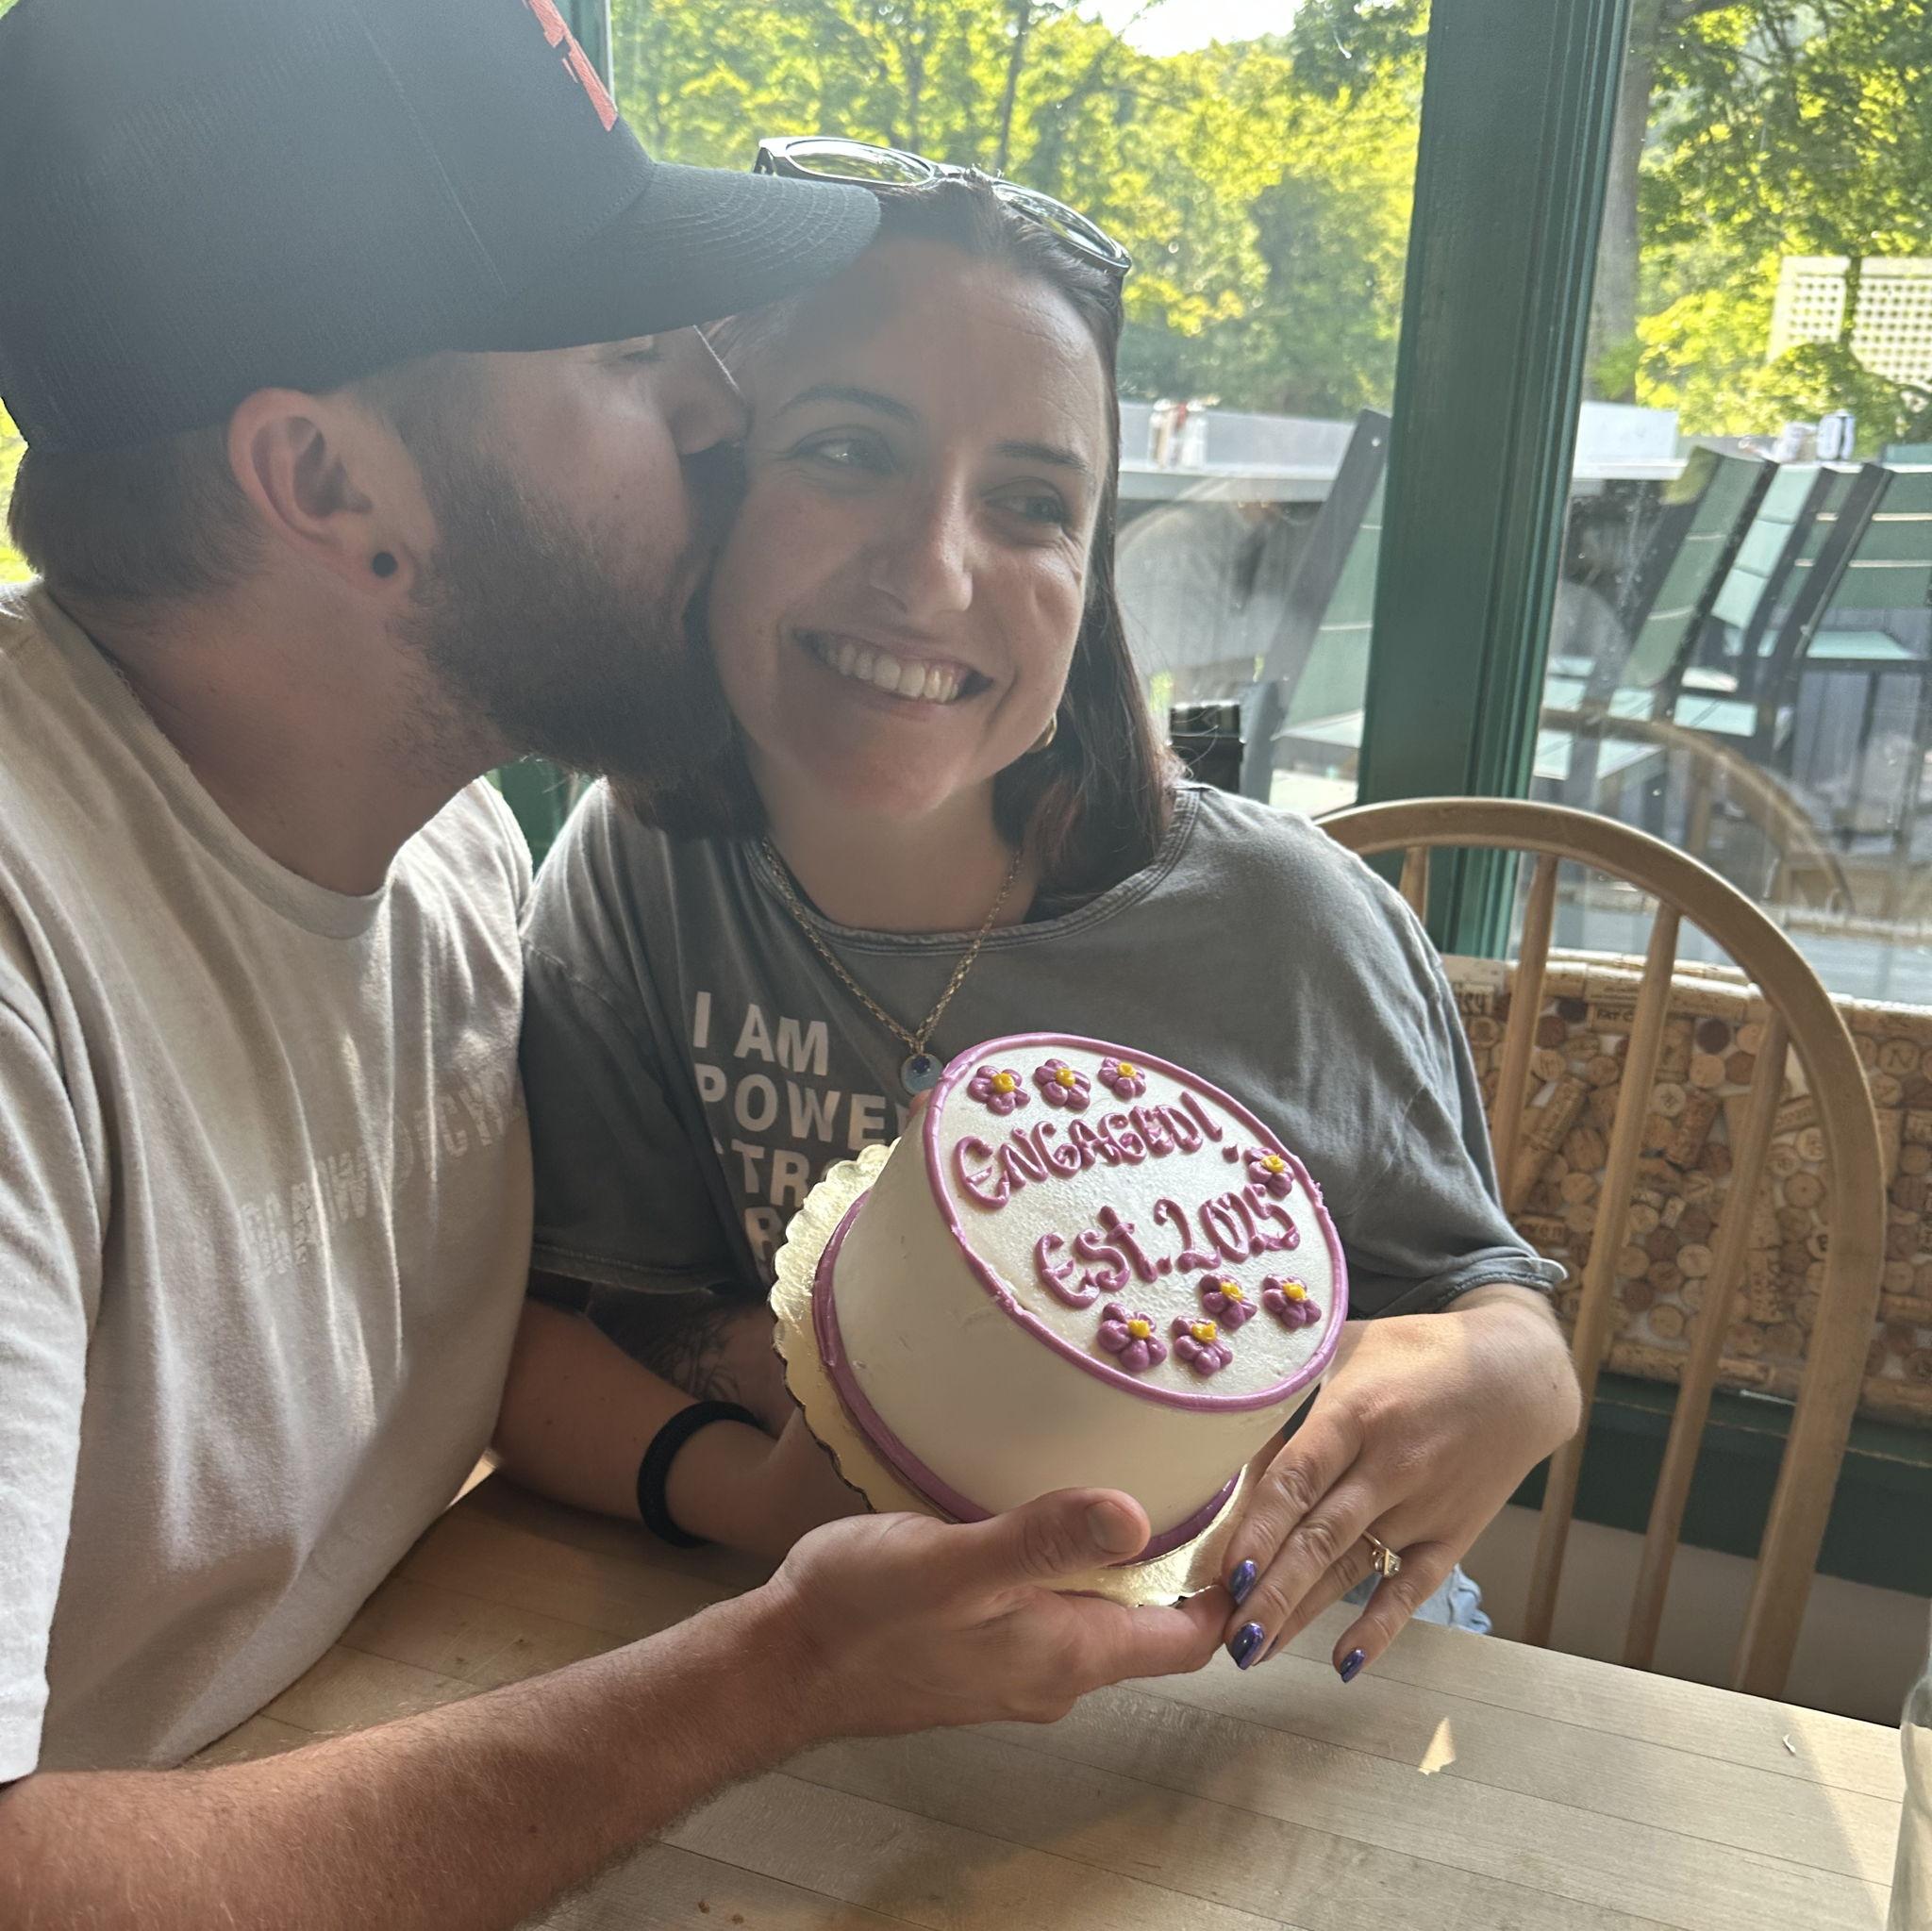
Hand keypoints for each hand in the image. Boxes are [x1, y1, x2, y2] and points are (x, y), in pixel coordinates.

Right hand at [762, 1490, 1227, 1738]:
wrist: (781, 1663)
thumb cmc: (861, 1614)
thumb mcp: (954, 1564)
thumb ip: (1042, 1539)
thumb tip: (1136, 1515)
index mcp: (1069, 1654)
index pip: (1190, 1635)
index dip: (1233, 1582)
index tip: (1256, 1512)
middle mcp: (1056, 1670)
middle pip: (1155, 1620)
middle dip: (1188, 1558)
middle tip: (1207, 1470)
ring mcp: (1018, 1662)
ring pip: (1104, 1609)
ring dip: (1128, 1554)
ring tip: (1141, 1472)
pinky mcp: (983, 1644)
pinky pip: (1055, 1603)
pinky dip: (1073, 1559)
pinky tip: (1051, 1507)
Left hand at [1218, 1287, 1579, 1679]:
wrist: (1518, 1374)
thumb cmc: (1415, 1355)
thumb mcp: (1349, 1349)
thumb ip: (1293, 1394)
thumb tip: (1224, 1439)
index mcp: (1356, 1413)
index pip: (1297, 1479)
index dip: (1259, 1528)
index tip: (1225, 1572)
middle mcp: (1390, 1466)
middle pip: (1320, 1537)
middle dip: (1270, 1592)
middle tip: (1226, 1635)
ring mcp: (1423, 1506)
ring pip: (1351, 1569)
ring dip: (1301, 1613)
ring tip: (1252, 1651)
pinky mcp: (1452, 1536)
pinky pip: (1411, 1588)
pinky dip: (1380, 1627)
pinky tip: (1344, 1661)